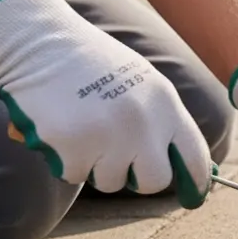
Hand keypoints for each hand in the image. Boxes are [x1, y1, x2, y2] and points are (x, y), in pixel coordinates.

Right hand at [0, 0, 211, 205]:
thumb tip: (178, 165)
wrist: (40, 41)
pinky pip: (73, 174)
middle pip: (155, 180)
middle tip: (120, 163)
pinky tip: (61, 128)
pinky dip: (65, 160)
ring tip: (84, 129)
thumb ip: (160, 120)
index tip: (195, 197)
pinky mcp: (73, 145)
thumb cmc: (91, 64)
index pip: (194, 154)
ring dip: (95, 166)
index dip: (197, 181)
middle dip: (138, 180)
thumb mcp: (141, 84)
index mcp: (165, 103)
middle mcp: (143, 122)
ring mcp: (108, 135)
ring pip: (110, 181)